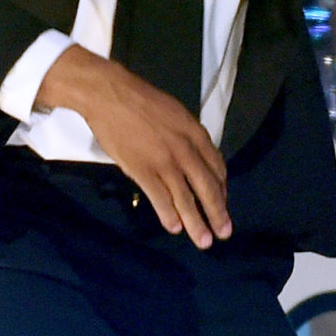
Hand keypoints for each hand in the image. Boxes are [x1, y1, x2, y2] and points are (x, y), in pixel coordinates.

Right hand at [32, 45, 231, 246]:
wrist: (111, 94)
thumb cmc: (141, 102)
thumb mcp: (176, 113)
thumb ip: (188, 137)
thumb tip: (196, 158)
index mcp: (196, 133)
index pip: (216, 167)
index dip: (221, 189)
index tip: (222, 203)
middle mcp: (185, 149)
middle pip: (207, 187)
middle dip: (218, 212)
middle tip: (224, 233)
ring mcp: (164, 161)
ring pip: (185, 197)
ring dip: (196, 222)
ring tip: (204, 241)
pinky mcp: (142, 169)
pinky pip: (159, 197)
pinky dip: (169, 214)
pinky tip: (175, 228)